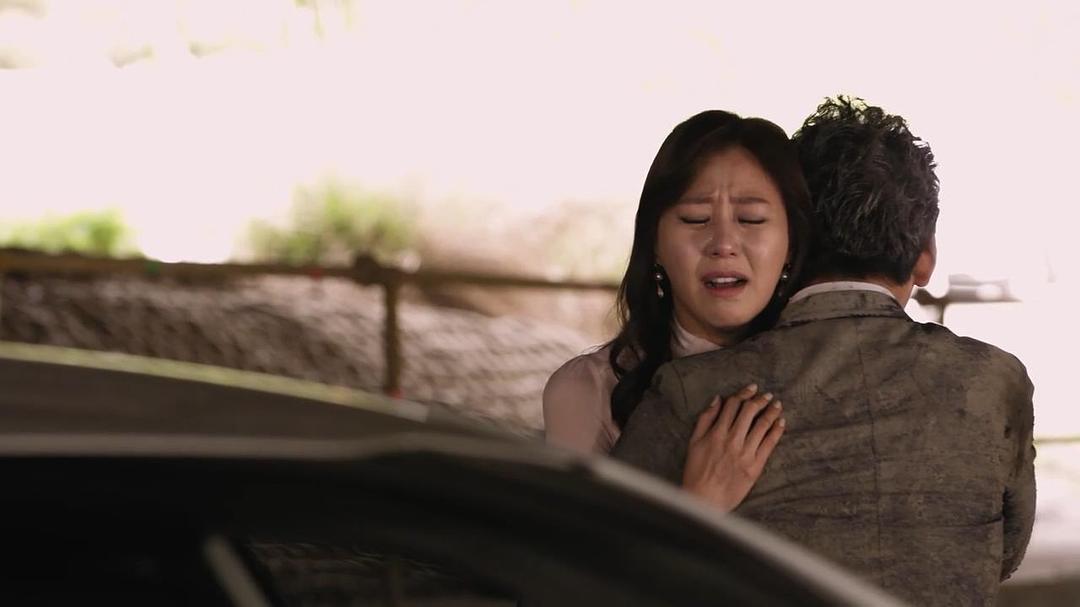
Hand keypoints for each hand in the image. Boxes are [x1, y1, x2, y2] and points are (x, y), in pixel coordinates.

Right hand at [681, 384, 784, 511]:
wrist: (705, 500)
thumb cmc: (696, 472)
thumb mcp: (694, 443)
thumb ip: (705, 420)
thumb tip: (717, 400)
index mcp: (716, 433)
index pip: (733, 406)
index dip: (744, 394)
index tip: (752, 388)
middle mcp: (732, 440)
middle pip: (749, 412)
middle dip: (760, 400)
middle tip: (767, 395)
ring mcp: (745, 453)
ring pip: (762, 425)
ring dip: (771, 412)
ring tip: (777, 405)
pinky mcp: (755, 466)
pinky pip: (769, 444)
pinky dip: (777, 431)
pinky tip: (781, 422)